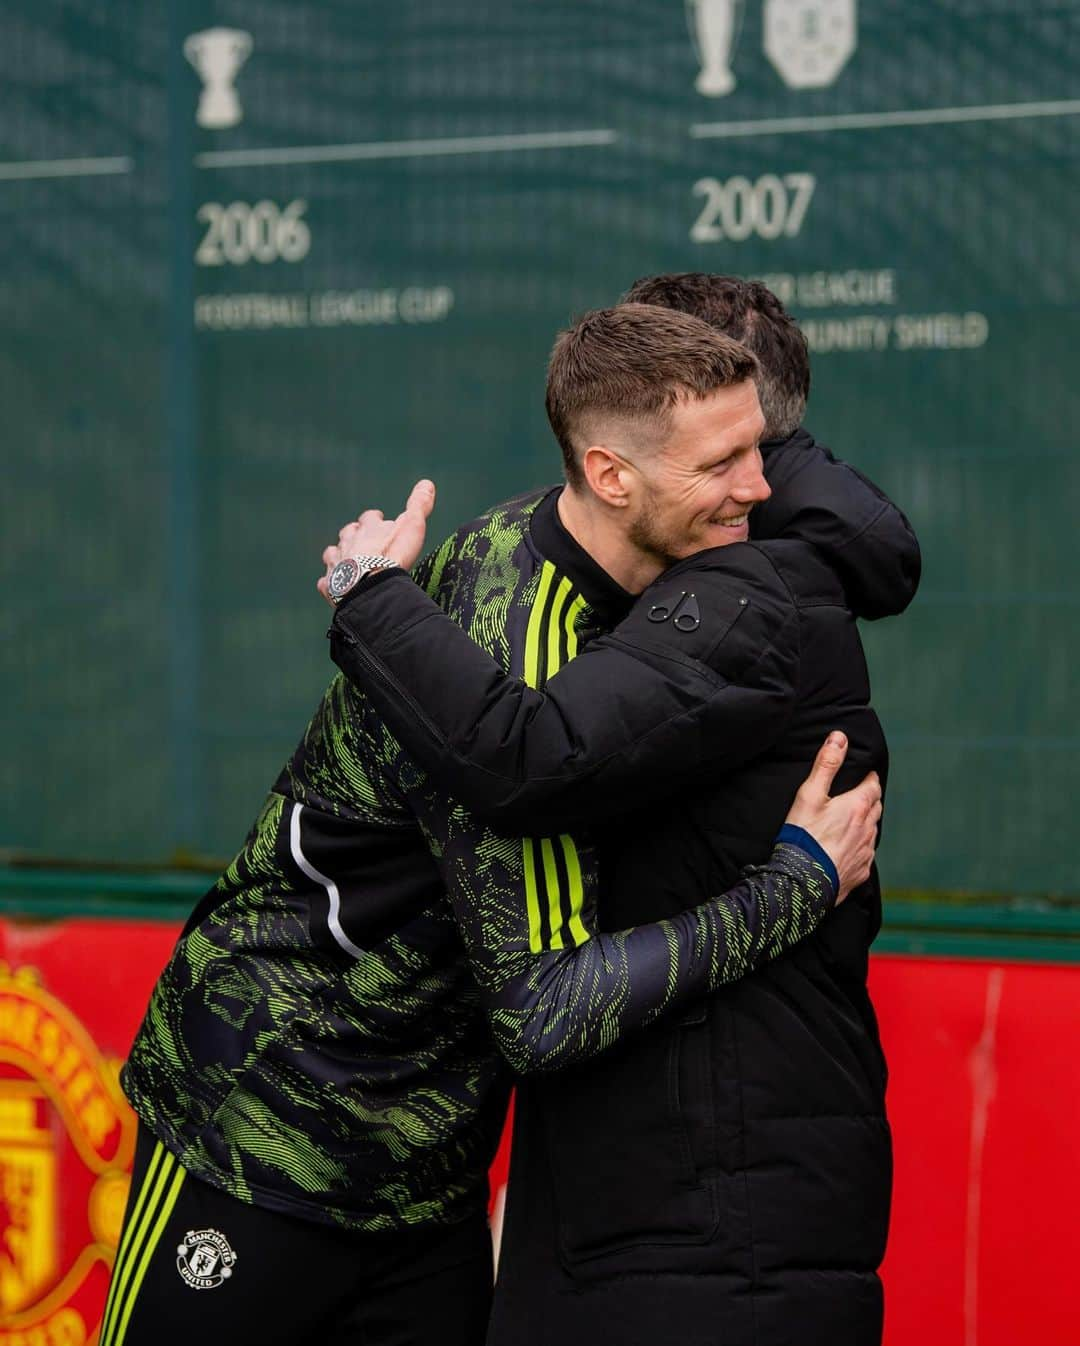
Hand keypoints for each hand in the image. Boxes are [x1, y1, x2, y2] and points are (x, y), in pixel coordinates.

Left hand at [318, 479, 435, 605]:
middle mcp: (349, 542)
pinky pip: (327, 581)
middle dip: (354, 534)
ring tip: (347, 559)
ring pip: (332, 553)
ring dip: (339, 554)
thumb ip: (419, 506)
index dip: (375, 519)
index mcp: (368, 528)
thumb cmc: (393, 556)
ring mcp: (337, 563)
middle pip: (348, 533)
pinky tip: (335, 585)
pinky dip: (330, 582)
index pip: (370, 517)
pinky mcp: (331, 585)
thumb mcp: (412, 526)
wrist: (371, 588)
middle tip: (362, 540)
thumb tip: (427, 482)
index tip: (380, 519)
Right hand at [783, 732, 881, 902]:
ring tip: (846, 822)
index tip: (860, 775)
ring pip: (871, 831)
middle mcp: (868, 829)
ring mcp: (866, 852)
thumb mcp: (809, 794)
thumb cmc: (803, 836)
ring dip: (863, 823)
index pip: (873, 784)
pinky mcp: (860, 872)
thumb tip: (840, 737)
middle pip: (875, 807)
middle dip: (867, 799)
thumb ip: (826, 764)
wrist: (801, 882)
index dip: (867, 778)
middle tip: (852, 796)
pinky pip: (865, 854)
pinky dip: (858, 847)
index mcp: (858, 807)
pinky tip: (843, 848)